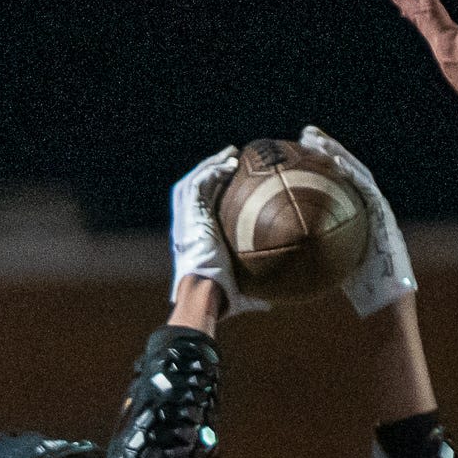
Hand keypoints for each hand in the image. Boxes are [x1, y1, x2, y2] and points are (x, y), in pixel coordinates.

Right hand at [169, 146, 259, 312]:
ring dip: (211, 164)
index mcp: (195, 240)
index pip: (199, 209)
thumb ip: (254, 295)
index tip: (232, 182)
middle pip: (194, 188)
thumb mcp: (240, 296)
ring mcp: (186, 219)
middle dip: (210, 169)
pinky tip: (230, 165)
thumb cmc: (221, 298)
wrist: (205, 294)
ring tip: (231, 154)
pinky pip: (199, 184)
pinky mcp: (190, 214)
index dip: (212, 192)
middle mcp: (187, 226)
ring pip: (194, 180)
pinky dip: (213, 171)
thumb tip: (272, 302)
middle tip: (232, 159)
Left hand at [296, 125, 415, 316]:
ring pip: (357, 172)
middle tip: (305, 134)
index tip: (297, 153)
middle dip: (327, 150)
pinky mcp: (385, 215)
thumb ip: (303, 261)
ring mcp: (378, 211)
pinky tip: (334, 162)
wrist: (386, 306)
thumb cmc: (357, 297)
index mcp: (354, 219)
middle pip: (346, 171)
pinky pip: (366, 188)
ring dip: (337, 152)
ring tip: (316, 138)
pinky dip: (351, 172)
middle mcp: (366, 210)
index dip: (319, 166)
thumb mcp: (323, 274)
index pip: (335, 186)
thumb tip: (265, 264)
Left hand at [381, 0, 457, 118]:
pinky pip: (434, 40)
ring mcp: (445, 59)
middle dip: (404, 1)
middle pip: (419, 20)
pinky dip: (427, 28)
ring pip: (425, 31)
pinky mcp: (452, 66)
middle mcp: (441, 50)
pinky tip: (432, 31)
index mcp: (448, 43)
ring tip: (403, 6)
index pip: (432, 9)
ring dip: (413, 15)